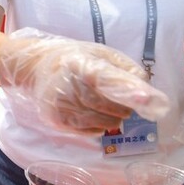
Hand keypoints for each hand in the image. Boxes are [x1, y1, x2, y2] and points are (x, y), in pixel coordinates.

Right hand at [0, 28, 169, 131]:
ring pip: (105, 122)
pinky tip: (93, 113)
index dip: (129, 89)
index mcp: (81, 62)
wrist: (35, 68)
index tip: (148, 99)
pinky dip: (100, 125)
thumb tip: (147, 90)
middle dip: (125, 106)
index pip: (107, 78)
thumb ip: (124, 68)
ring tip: (105, 105)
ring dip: (114, 117)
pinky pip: (93, 132)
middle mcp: (69, 85)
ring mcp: (61, 106)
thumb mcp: (99, 53)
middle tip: (121, 99)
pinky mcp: (58, 121)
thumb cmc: (73, 59)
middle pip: (110, 106)